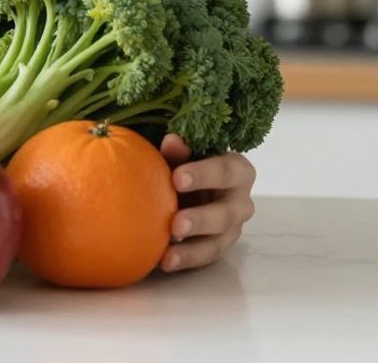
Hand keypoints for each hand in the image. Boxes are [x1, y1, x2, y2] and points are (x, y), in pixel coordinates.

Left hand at [158, 134, 255, 271]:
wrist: (192, 185)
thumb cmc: (188, 163)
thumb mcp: (184, 155)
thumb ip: (179, 151)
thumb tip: (172, 141)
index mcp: (237, 170)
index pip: (226, 171)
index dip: (203, 175)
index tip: (177, 178)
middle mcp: (241, 200)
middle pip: (226, 213)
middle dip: (201, 220)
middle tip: (175, 224)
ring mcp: (232, 227)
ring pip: (218, 241)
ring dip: (192, 249)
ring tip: (168, 255)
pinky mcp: (219, 245)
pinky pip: (205, 256)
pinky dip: (186, 260)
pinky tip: (164, 262)